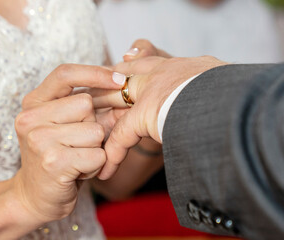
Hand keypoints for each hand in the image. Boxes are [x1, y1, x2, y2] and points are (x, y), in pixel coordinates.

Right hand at [12, 64, 124, 222]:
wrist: (33, 197)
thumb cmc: (54, 156)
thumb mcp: (59, 124)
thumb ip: (79, 104)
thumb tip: (120, 85)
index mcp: (32, 103)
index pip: (65, 74)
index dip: (94, 73)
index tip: (118, 80)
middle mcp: (30, 118)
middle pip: (87, 104)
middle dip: (93, 124)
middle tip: (78, 143)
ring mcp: (40, 139)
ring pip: (95, 131)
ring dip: (95, 148)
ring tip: (77, 158)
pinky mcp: (53, 162)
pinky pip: (98, 155)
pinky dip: (96, 166)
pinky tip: (78, 172)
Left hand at [92, 55, 227, 179]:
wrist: (238, 100)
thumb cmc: (235, 95)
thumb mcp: (218, 85)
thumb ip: (204, 86)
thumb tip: (211, 94)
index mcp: (179, 64)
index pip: (143, 62)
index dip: (127, 72)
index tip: (115, 81)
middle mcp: (163, 71)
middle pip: (120, 78)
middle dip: (104, 94)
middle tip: (89, 109)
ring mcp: (153, 90)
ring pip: (115, 104)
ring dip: (102, 123)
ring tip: (87, 137)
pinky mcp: (147, 112)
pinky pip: (123, 135)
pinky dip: (114, 154)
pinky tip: (104, 169)